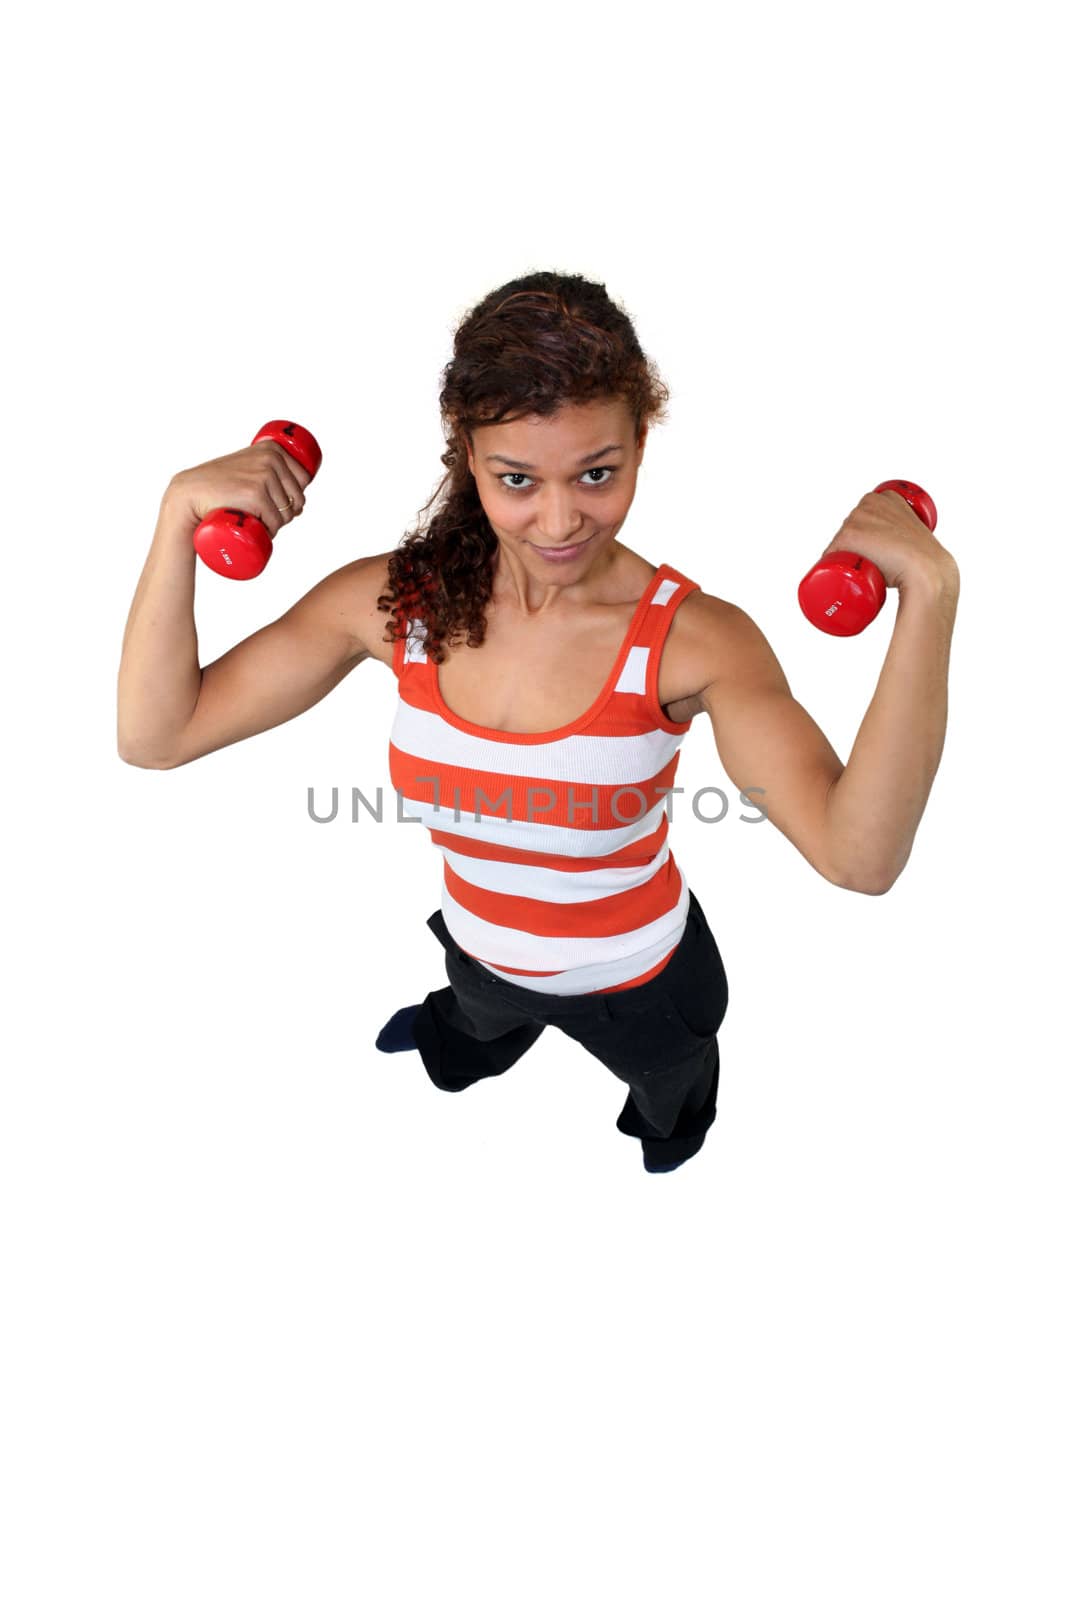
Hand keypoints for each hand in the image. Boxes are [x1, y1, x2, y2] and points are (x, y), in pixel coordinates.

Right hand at [164, 440, 312, 541]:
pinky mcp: (256, 494)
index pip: (303, 480)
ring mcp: (264, 475)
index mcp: (273, 448)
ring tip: (258, 521)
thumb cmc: (219, 485)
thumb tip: (302, 479)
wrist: (189, 495)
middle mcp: (271, 458)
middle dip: (286, 513)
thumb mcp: (246, 464)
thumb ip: (266, 463)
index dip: (294, 497)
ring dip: (277, 524)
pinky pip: (275, 521)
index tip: (277, 503)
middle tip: (264, 516)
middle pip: (298, 498)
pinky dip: (271, 531)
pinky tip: (259, 530)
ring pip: (287, 513)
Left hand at [821, 490, 958, 594]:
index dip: (866, 540)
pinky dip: (833, 564)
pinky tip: (840, 571)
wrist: (927, 571)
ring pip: (840, 542)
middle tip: (872, 565)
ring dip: (844, 557)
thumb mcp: (917, 536)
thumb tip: (907, 554)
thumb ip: (910, 535)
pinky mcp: (849, 534)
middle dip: (853, 549)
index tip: (875, 553)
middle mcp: (870, 502)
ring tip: (863, 570)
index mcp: (888, 497)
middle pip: (849, 530)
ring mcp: (858, 517)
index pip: (863, 520)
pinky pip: (831, 553)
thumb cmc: (926, 560)